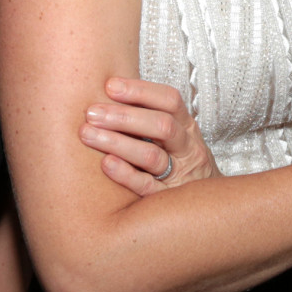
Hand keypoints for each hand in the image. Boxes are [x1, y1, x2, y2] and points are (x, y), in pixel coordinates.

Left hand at [80, 77, 219, 196]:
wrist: (203, 206)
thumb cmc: (178, 163)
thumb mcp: (175, 137)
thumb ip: (149, 117)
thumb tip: (107, 89)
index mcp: (187, 127)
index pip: (170, 100)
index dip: (140, 90)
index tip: (109, 85)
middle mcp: (188, 149)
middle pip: (162, 126)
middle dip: (124, 116)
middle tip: (91, 113)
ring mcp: (181, 176)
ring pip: (151, 157)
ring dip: (117, 142)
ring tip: (87, 134)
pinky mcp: (167, 201)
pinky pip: (147, 187)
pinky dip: (126, 174)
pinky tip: (105, 164)